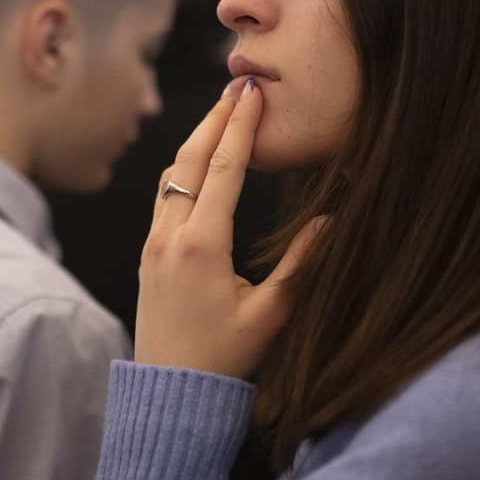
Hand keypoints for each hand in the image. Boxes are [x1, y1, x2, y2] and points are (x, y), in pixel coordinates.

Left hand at [134, 79, 326, 379]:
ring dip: (196, 139)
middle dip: (214, 117)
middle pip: (190, 159)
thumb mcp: (271, 314)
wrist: (168, 394)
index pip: (224, 168)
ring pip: (171, 175)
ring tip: (220, 114)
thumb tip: (331, 221)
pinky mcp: (147, 255)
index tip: (253, 91)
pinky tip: (199, 162)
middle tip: (237, 85)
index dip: (241, 125)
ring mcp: (153, 244)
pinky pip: (163, 196)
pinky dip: (183, 168)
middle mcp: (170, 237)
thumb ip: (302, 265)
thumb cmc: (223, 359)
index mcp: (201, 246)